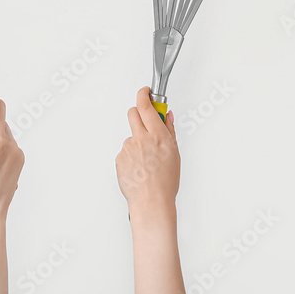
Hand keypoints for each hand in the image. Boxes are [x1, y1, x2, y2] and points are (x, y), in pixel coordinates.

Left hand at [115, 87, 180, 216]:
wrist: (151, 202)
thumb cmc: (165, 182)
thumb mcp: (174, 153)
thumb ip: (169, 131)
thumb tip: (166, 115)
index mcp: (157, 136)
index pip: (146, 106)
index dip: (144, 95)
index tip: (145, 92)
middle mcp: (141, 139)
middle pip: (133, 113)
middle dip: (138, 113)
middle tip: (145, 121)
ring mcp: (128, 148)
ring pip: (130, 136)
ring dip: (137, 141)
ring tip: (147, 161)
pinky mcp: (119, 158)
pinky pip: (125, 151)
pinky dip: (131, 156)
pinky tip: (140, 168)